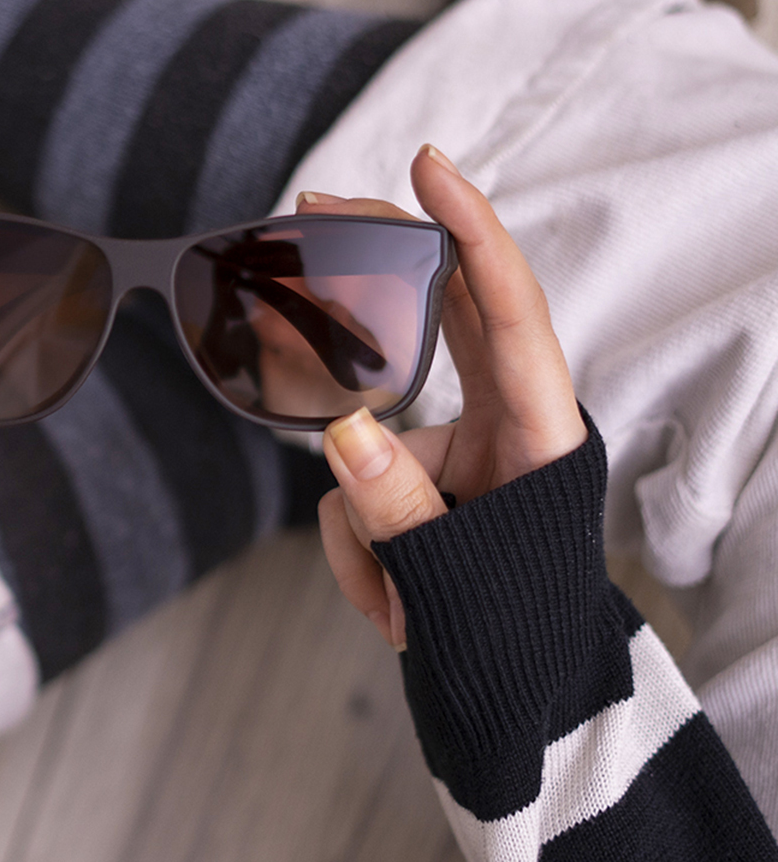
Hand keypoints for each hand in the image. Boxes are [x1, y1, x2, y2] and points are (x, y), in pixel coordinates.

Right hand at [311, 144, 586, 648]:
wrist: (518, 695)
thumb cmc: (516, 635)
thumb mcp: (459, 582)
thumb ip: (398, 510)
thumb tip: (343, 435)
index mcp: (542, 432)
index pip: (507, 308)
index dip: (471, 230)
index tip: (428, 167)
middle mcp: (505, 420)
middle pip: (445, 310)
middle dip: (384, 263)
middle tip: (319, 210)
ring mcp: (459, 444)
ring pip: (376, 417)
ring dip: (359, 508)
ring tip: (387, 594)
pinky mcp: (417, 473)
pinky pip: (355, 476)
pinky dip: (353, 540)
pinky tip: (384, 598)